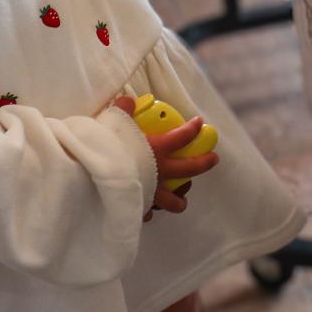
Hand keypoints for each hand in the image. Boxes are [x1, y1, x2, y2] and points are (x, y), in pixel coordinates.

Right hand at [110, 97, 218, 217]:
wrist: (97, 176)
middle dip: (204, 163)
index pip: (182, 137)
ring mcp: (152, 191)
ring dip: (180, 199)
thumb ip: (123, 111)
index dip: (192, 128)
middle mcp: (160, 171)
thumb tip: (128, 100)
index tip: (200, 122)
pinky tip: (148, 211)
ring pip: (174, 201)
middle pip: (190, 168)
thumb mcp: (114, 123)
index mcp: (157, 149)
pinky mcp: (140, 206)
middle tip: (214, 158)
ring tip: (183, 196)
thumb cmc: (108, 148)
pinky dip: (148, 211)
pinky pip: (147, 212)